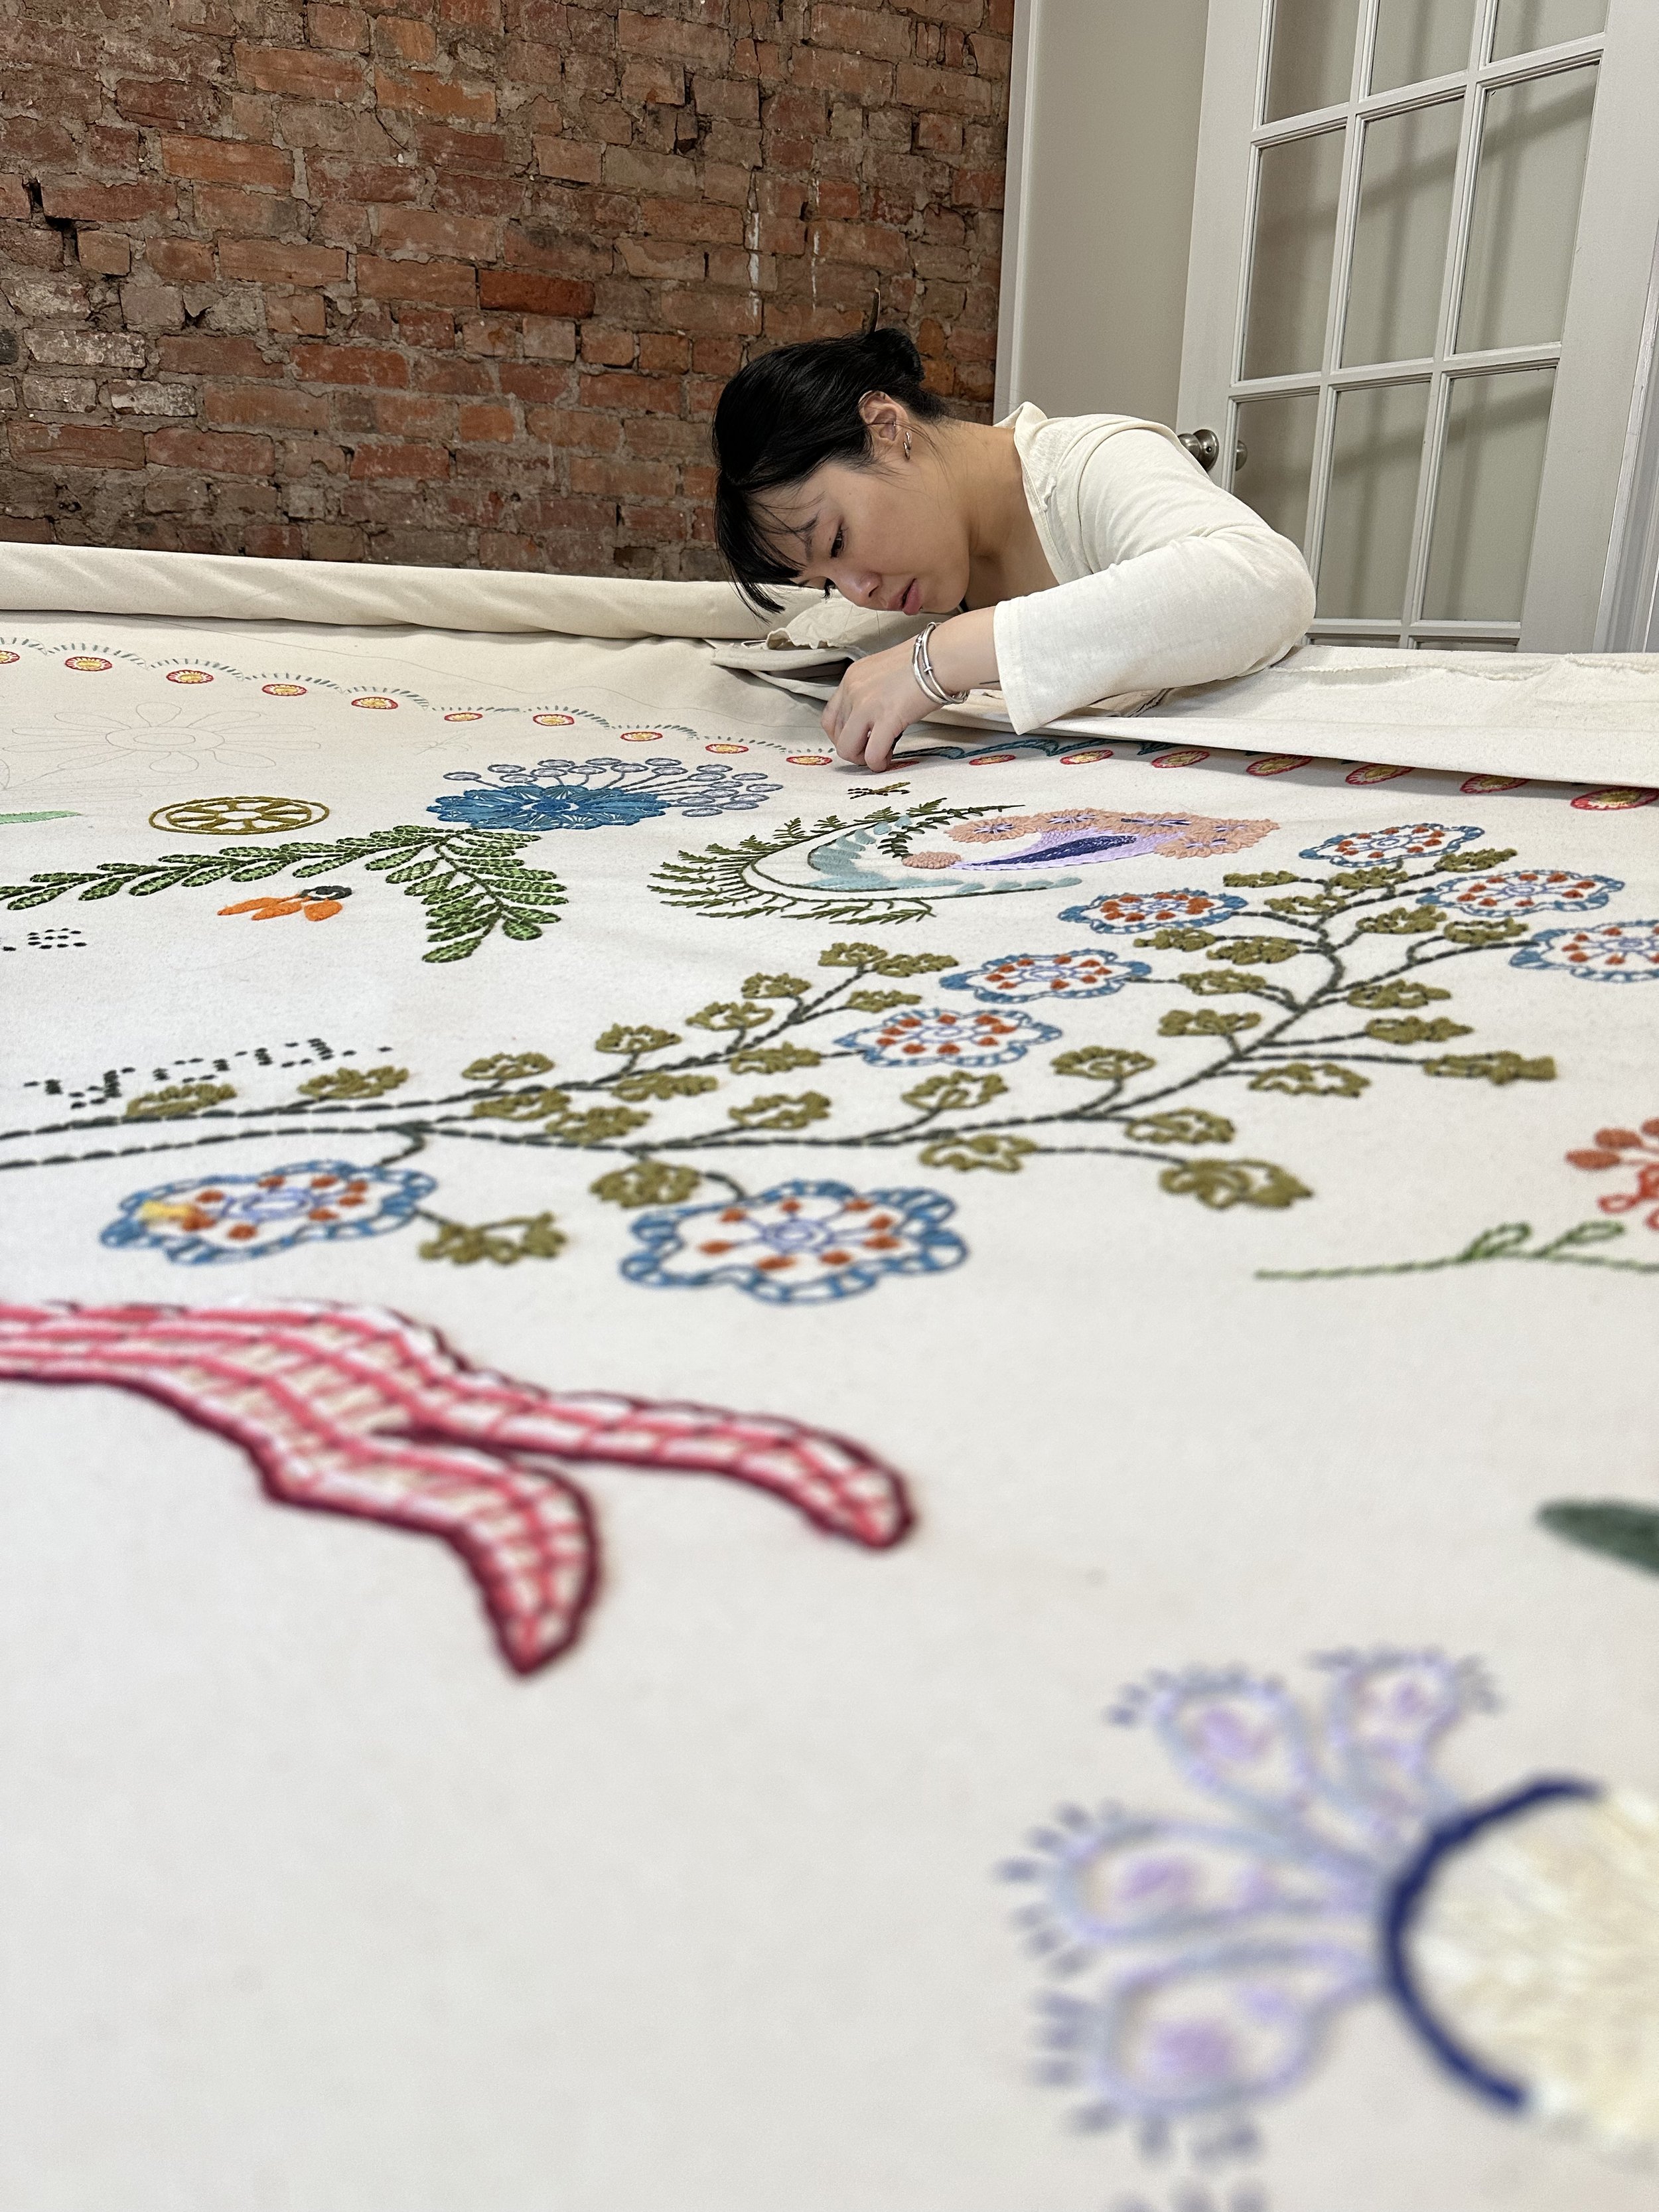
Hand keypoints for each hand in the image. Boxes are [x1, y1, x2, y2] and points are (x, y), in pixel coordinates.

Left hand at [821, 640, 930, 773]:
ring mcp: (867, 705)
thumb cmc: (923, 661)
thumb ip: (873, 691)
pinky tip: (887, 760)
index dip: (841, 734)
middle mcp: (854, 691)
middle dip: (852, 748)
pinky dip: (878, 763)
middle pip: (836, 734)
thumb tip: (876, 714)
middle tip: (868, 751)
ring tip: (878, 757)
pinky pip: (872, 754)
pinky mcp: (886, 719)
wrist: (940, 657)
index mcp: (853, 678)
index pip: (830, 715)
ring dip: (862, 758)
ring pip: (847, 748)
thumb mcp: (885, 671)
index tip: (855, 739)